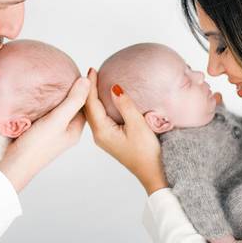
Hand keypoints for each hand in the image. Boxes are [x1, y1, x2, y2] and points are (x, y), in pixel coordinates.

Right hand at [0, 76, 88, 191]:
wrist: (13, 165)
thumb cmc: (36, 146)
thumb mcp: (57, 120)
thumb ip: (72, 101)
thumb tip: (86, 80)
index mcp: (74, 130)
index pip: (85, 104)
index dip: (83, 88)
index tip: (80, 70)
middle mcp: (65, 131)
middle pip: (71, 106)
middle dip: (70, 90)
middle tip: (65, 70)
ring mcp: (51, 132)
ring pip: (58, 109)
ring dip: (56, 95)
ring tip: (52, 78)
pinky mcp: (38, 131)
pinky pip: (45, 112)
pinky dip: (45, 102)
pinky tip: (38, 94)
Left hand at [83, 69, 166, 194]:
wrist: (153, 173)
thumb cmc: (147, 152)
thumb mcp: (137, 125)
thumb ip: (125, 105)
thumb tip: (114, 87)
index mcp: (102, 131)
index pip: (91, 103)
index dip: (91, 85)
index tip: (92, 69)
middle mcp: (99, 134)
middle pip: (88, 108)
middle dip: (89, 89)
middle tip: (92, 71)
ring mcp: (104, 137)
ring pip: (93, 113)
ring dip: (93, 97)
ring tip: (95, 81)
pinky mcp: (110, 138)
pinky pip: (100, 117)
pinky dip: (99, 105)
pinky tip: (104, 98)